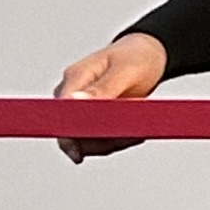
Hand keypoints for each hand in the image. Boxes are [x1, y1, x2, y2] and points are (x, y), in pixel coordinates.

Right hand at [51, 31, 168, 161]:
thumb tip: (74, 102)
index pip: (60, 111)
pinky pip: (101, 140)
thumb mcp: (125, 70)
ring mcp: (81, 109)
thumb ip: (101, 88)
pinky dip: (119, 140)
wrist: (149, 56)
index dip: (67, 134)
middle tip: (133, 136)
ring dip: (114, 141)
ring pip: (87, 141)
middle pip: (71, 132)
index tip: (81, 152)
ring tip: (138, 132)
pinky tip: (136, 133)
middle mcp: (71, 95)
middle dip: (102, 139)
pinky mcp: (94, 120)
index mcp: (74, 78)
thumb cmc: (136, 58)